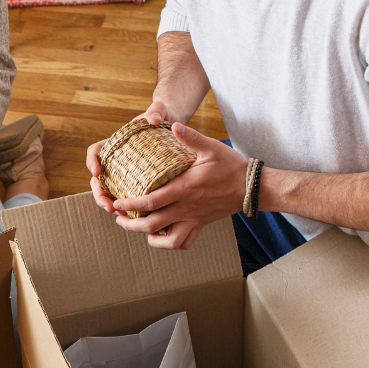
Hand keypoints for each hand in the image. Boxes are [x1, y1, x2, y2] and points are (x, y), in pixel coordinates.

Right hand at [87, 101, 173, 211]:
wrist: (175, 127)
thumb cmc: (164, 118)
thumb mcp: (161, 110)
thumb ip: (157, 109)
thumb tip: (152, 119)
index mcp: (116, 144)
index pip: (95, 151)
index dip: (91, 161)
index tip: (96, 171)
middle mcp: (116, 160)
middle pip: (98, 178)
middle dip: (99, 193)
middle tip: (108, 205)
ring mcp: (125, 173)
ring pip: (109, 191)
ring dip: (109, 204)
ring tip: (118, 213)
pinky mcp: (137, 183)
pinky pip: (126, 197)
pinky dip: (127, 207)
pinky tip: (134, 216)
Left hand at [109, 122, 247, 249]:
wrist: (251, 187)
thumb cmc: (230, 166)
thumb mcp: (211, 148)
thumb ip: (191, 137)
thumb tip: (174, 125)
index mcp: (184, 189)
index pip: (151, 202)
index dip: (131, 204)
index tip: (117, 203)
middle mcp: (186, 208)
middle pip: (152, 225)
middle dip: (130, 224)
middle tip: (118, 217)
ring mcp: (194, 219)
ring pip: (167, 240)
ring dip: (149, 237)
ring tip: (138, 229)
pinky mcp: (200, 224)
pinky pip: (183, 242)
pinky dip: (169, 243)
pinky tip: (161, 235)